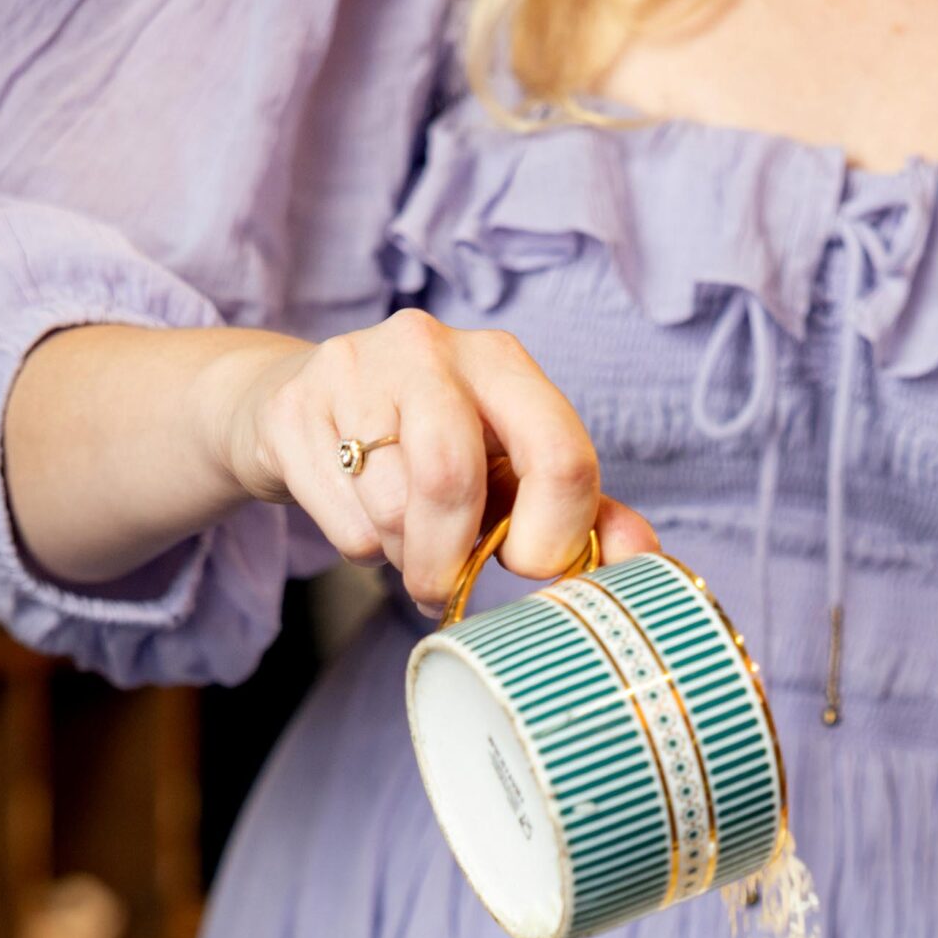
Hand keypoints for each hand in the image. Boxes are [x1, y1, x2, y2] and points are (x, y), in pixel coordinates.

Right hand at [208, 311, 656, 607]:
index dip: (552, 537)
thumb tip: (642, 557)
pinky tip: (362, 520)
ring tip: (405, 543)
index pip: (559, 454)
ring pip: (392, 505)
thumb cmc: (429, 448)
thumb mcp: (512, 473)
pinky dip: (360, 548)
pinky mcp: (294, 409)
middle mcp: (430, 347)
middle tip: (444, 590)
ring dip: (405, 556)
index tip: (528, 566)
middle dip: (450, 560)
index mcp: (503, 361)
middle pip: (452, 477)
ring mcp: (353, 369)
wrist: (305, 407)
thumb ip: (582, 512)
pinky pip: (343, 520)